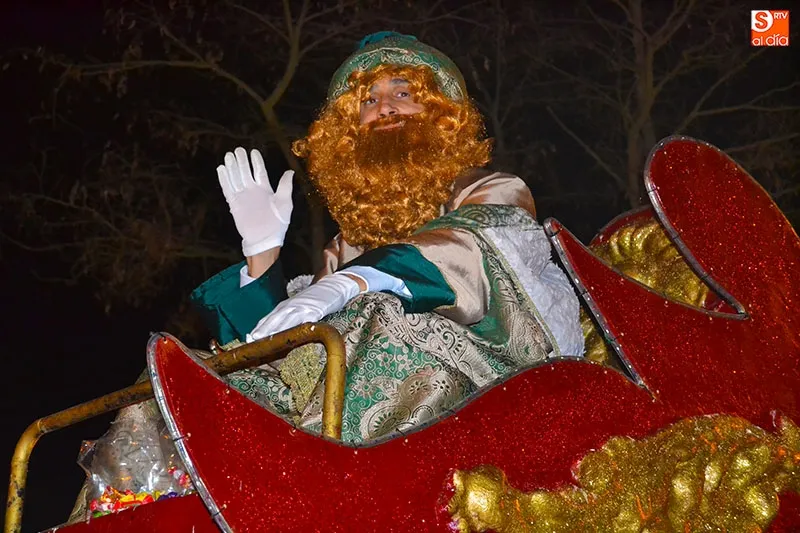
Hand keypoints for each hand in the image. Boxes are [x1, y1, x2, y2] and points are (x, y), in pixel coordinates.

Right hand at [217, 147, 293, 256]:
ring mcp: (243, 196)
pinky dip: (224, 179)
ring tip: (228, 155)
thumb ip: (285, 187)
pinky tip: (221, 169)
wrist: (265, 239)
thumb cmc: (278, 223)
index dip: (256, 161)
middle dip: (242, 161)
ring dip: (232, 167)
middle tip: (238, 149)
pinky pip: (228, 188)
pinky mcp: (234, 203)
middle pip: (245, 171)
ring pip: (235, 178)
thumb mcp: (285, 203)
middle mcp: (253, 190)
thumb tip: (290, 172)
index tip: (253, 151)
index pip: (259, 171)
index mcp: (265, 189)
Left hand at [247, 273, 361, 340]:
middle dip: (263, 330)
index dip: (258, 328)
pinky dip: (298, 327)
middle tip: (253, 340)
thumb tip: (273, 332)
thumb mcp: (296, 306)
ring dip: (277, 330)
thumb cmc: (313, 299)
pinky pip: (306, 320)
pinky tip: (293, 334)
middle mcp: (291, 306)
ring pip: (287, 320)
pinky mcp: (315, 310)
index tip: (248, 338)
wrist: (333, 285)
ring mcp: (303, 307)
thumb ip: (285, 317)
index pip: (268, 318)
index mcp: (285, 306)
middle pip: (274, 319)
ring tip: (267, 339)